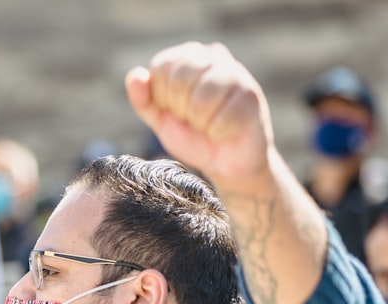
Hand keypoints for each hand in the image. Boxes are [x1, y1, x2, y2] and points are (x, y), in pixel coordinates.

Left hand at [125, 41, 273, 190]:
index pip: (161, 67)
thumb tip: (135, 75)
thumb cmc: (195, 136)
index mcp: (189, 56)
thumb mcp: (162, 120)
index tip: (177, 111)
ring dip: (201, 123)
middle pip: (180, 79)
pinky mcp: (252, 97)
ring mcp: (237, 74)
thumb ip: (144, 100)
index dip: (163, 98)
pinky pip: (223, 119)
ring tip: (210, 126)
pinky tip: (226, 133)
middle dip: (182, 110)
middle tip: (195, 121)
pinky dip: (218, 133)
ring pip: (202, 99)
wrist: (227, 164)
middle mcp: (214, 56)